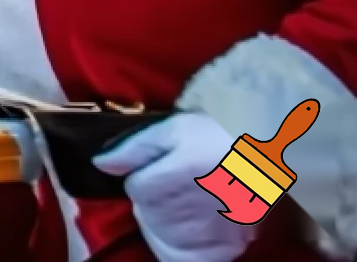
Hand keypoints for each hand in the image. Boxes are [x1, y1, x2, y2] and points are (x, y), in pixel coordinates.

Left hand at [93, 112, 256, 261]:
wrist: (276, 173)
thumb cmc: (222, 141)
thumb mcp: (176, 128)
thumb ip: (135, 146)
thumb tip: (100, 163)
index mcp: (164, 183)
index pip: (136, 186)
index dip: (147, 172)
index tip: (169, 163)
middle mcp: (176, 215)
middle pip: (146, 210)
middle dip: (156, 195)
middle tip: (184, 180)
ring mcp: (196, 240)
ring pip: (161, 231)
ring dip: (169, 217)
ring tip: (195, 198)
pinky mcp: (211, 256)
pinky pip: (179, 255)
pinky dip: (184, 243)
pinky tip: (200, 224)